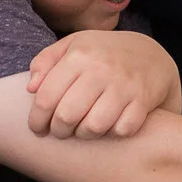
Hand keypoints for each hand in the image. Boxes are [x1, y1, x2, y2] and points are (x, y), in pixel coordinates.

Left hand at [24, 31, 181, 138]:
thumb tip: (31, 88)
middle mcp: (101, 68)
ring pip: (94, 126)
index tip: (37, 128)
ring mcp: (125, 85)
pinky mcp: (144, 99)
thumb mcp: (72, 46)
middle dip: (58, 131)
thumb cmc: (102, 53)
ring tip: (82, 129)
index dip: (36, 119)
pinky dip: (112, 133)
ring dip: (84, 135)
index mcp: (79, 54)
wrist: (151, 55)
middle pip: (67, 116)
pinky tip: (108, 127)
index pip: (46, 97)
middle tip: (59, 132)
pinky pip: (122, 130)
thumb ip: (46, 62)